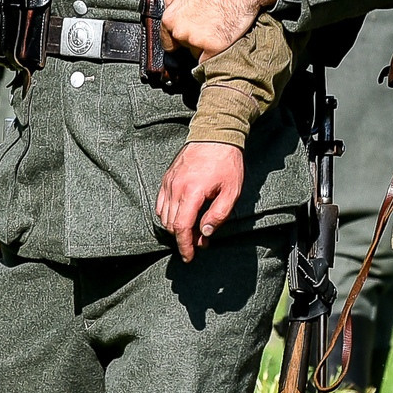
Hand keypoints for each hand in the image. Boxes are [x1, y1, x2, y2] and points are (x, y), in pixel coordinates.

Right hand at [155, 142, 245, 261]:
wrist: (216, 135)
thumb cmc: (227, 162)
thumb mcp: (232, 191)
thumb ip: (218, 214)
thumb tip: (205, 232)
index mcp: (192, 192)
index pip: (181, 227)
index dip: (184, 245)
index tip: (189, 257)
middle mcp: (175, 188)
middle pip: (171, 224)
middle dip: (183, 238)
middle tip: (200, 241)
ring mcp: (168, 182)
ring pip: (163, 215)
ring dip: (175, 227)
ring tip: (193, 228)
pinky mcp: (167, 177)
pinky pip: (160, 202)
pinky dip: (167, 214)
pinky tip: (181, 215)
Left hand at [160, 0, 280, 59]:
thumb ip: (172, 3)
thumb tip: (169, 12)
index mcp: (170, 18)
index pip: (168, 42)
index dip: (180, 41)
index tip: (187, 41)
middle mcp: (180, 31)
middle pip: (185, 48)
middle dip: (195, 41)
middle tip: (209, 27)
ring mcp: (196, 41)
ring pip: (198, 54)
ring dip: (207, 47)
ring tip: (219, 29)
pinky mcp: (214, 47)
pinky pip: (211, 61)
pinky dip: (217, 54)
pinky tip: (224, 39)